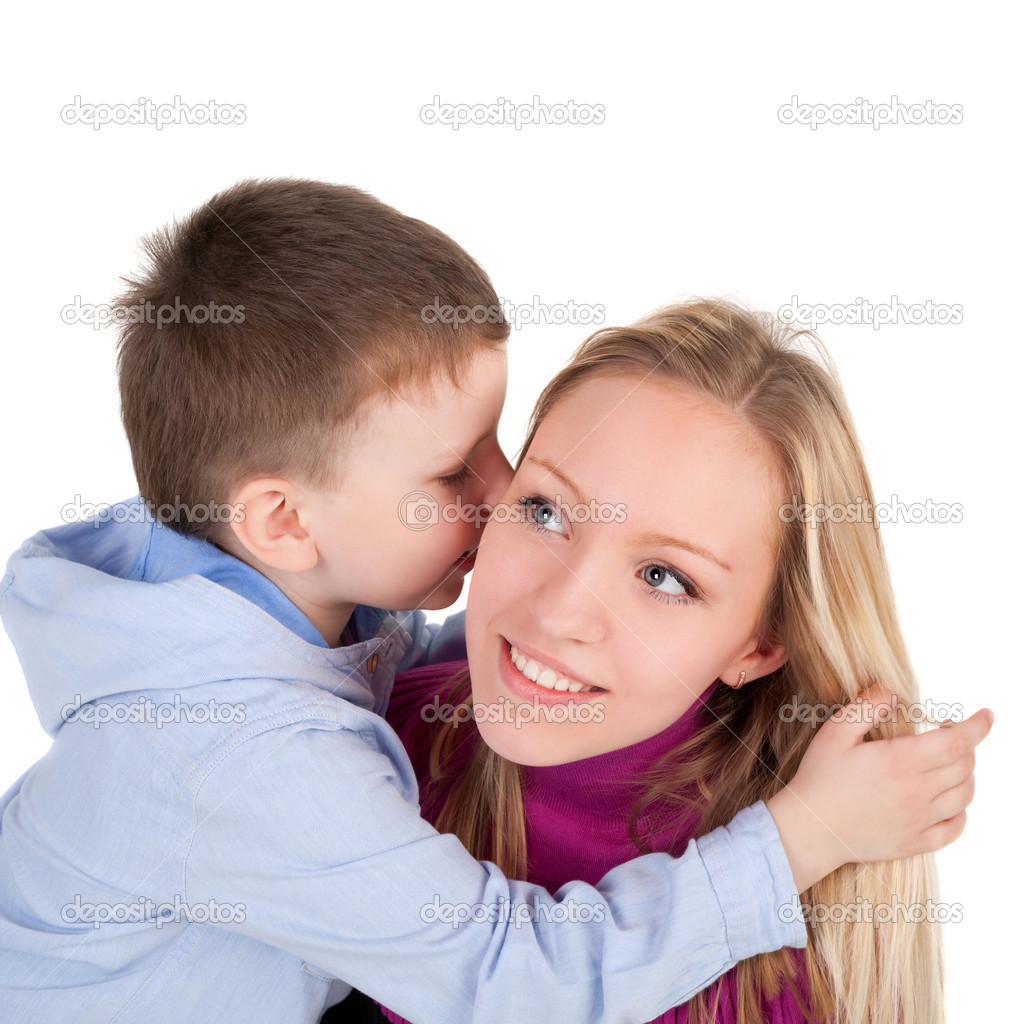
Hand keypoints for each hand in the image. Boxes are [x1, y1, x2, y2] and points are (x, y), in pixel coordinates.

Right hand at [765, 684, 992, 892]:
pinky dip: (961, 813)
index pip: (957, 741)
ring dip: (966, 776)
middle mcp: (917, 792)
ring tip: (950, 764)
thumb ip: (866, 707)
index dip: (978, 726)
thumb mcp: (835, 732)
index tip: (987, 716)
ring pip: (964, 795)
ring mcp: (918, 820)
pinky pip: (954, 829)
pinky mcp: (913, 842)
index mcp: (901, 761)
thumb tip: (891, 690)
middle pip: (964, 766)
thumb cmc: (819, 779)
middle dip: (966, 745)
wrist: (809, 829)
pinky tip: (950, 803)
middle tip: (949, 735)